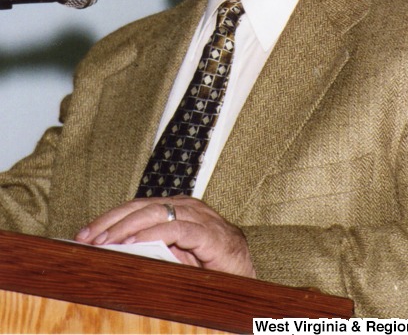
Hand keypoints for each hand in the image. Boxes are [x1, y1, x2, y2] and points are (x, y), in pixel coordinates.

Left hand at [75, 196, 255, 277]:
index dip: (110, 218)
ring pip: (157, 213)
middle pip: (142, 206)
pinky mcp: (210, 234)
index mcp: (177, 208)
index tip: (85, 233)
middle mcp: (188, 207)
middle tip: (88, 237)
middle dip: (112, 221)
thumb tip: (113, 249)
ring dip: (127, 227)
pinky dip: (154, 234)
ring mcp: (200, 218)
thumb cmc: (208, 266)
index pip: (137, 206)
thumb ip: (150, 248)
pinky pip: (178, 229)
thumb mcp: (173, 257)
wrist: (246, 277)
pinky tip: (135, 242)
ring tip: (106, 240)